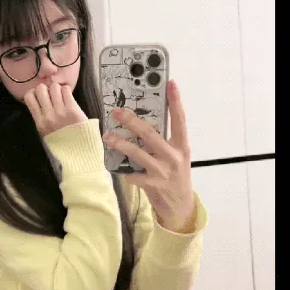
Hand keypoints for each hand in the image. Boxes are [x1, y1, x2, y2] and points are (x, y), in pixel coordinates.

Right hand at [23, 81, 87, 137]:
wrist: (80, 151)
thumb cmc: (63, 143)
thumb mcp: (46, 134)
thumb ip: (41, 118)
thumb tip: (38, 100)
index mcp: (40, 123)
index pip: (29, 97)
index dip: (34, 92)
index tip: (40, 96)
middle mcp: (48, 116)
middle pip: (40, 89)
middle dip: (46, 89)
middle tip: (51, 95)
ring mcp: (60, 112)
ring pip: (54, 87)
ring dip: (57, 89)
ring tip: (61, 96)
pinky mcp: (72, 109)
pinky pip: (66, 89)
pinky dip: (66, 90)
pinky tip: (68, 97)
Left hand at [103, 79, 195, 232]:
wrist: (181, 206)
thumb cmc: (175, 175)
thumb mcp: (176, 155)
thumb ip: (163, 140)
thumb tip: (142, 121)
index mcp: (181, 145)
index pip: (180, 119)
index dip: (175, 101)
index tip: (170, 83)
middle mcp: (174, 156)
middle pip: (151, 134)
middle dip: (132, 121)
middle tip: (117, 111)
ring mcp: (163, 171)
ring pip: (138, 153)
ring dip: (121, 144)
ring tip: (107, 136)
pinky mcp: (154, 185)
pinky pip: (134, 175)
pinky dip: (125, 171)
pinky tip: (118, 168)